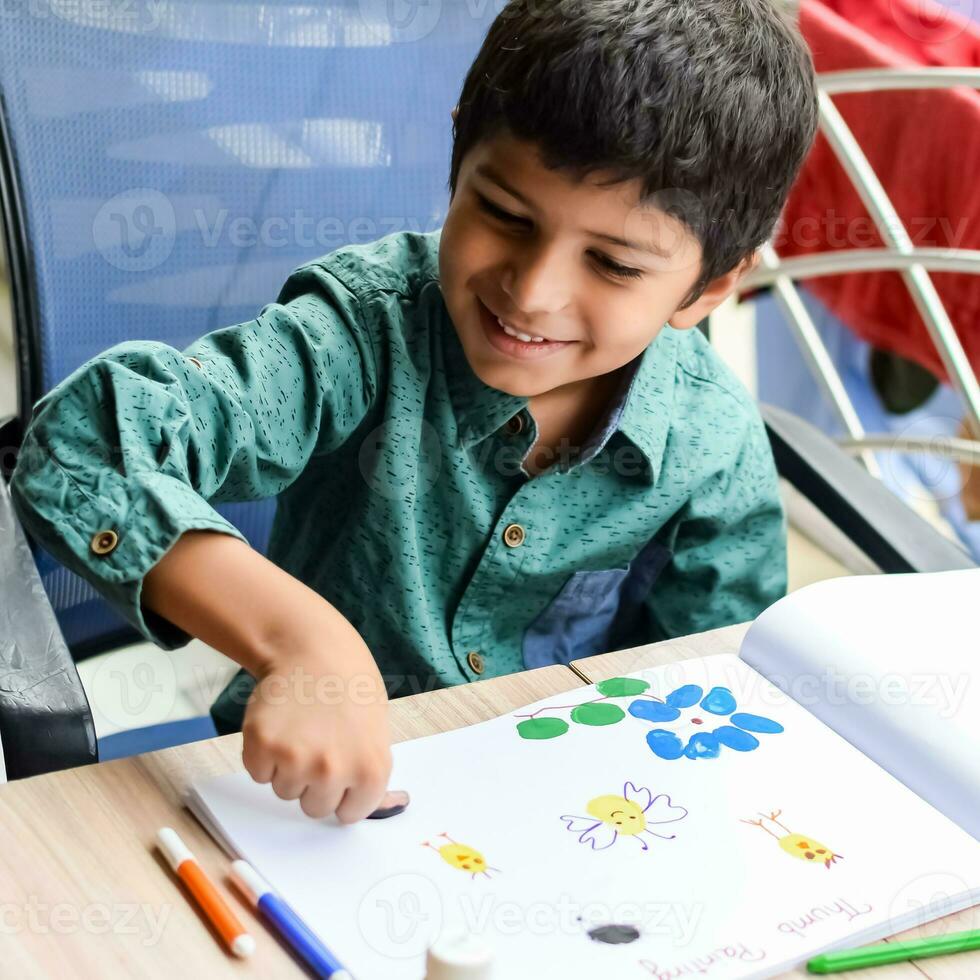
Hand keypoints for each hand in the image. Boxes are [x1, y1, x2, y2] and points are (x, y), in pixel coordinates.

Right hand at [140, 531, 407, 821]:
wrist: (314, 650)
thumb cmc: (350, 691)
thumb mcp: (376, 734)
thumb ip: (374, 776)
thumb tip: (394, 808)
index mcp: (371, 770)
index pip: (348, 815)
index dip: (342, 792)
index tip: (341, 766)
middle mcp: (334, 770)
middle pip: (314, 809)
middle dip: (313, 782)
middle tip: (319, 741)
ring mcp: (296, 759)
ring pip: (284, 791)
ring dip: (288, 767)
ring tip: (302, 728)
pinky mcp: (262, 745)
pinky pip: (257, 773)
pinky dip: (263, 755)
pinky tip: (281, 723)